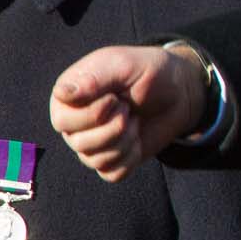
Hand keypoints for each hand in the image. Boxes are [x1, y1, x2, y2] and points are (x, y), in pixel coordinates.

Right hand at [51, 44, 208, 181]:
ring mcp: (90, 144)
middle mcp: (72, 123)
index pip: (63, 121)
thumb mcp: (124, 65)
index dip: (94, 113)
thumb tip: (61, 94)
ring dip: (125, 140)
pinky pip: (112, 174)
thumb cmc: (148, 72)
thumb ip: (94, 78)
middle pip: (78, 143)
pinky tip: (137, 139)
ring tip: (135, 120)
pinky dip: (131, 158)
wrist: (179, 91)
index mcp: (67, 98)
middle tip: (128, 108)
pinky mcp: (110, 160)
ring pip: (96, 160)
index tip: (115, 96)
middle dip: (114, 127)